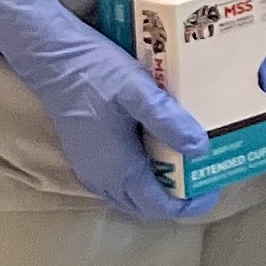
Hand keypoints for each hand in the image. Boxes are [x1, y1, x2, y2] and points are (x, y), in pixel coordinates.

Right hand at [0, 0, 213, 221]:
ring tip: (185, 168)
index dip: (188, 205)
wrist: (52, 59)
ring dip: (157, 189)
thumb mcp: (138, 91)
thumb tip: (200, 148)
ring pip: (129, 196)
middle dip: (176, 198)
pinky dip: (140, 179)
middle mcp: (101, 177)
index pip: (157, 204)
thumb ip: (168, 120)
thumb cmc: (95, 73)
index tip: (212, 191)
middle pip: (144, 204)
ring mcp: (89, 169)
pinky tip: (155, 155)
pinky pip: (117, 183)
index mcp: (118, 168)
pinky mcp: (84, 157)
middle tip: (203, 178)